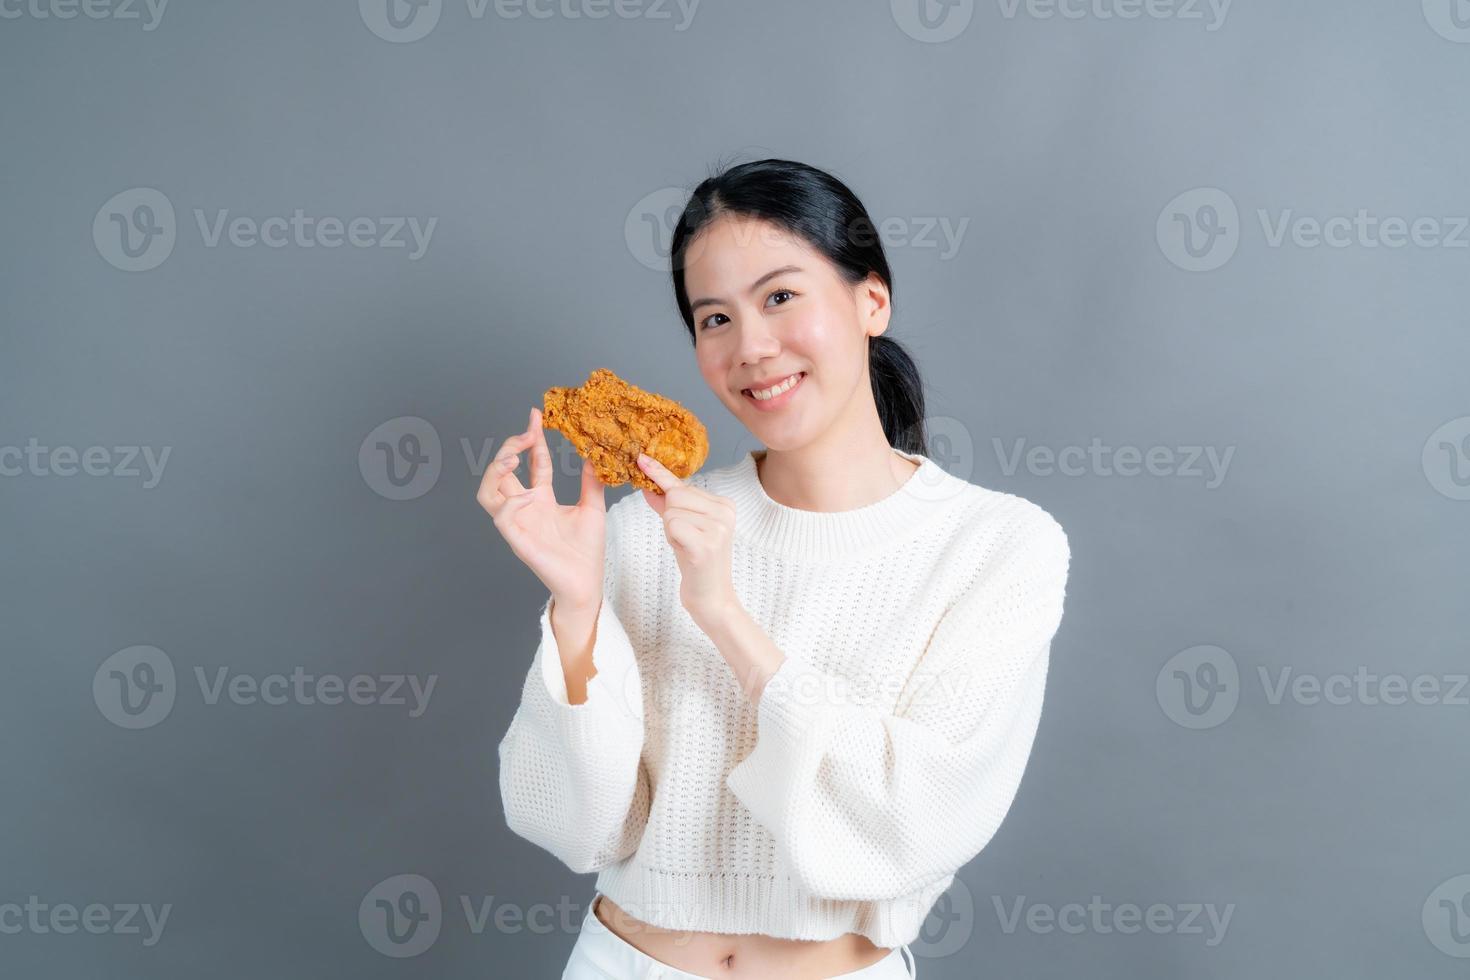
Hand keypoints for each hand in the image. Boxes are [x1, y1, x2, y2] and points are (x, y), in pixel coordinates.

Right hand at [476, 406, 606, 611]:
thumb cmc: (587, 551)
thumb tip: (595, 455)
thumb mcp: (593, 508)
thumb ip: (591, 482)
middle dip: (508, 448)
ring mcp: (518, 523)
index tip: (536, 415)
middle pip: (501, 472)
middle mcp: (525, 508)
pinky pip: (501, 517)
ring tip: (514, 458)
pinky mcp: (517, 540)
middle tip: (526, 433)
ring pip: (487, 492)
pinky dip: (510, 503)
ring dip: (495, 471)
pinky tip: (528, 495)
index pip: (532, 462)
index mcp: (541, 499)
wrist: (586, 583)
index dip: (532, 438)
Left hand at [637, 452, 737, 626]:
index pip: (684, 485)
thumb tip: (648, 483)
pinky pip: (672, 526)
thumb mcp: (683, 528)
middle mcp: (725, 512)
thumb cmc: (697, 562)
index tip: (641, 457)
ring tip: (687, 547)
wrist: (712, 598)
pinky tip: (686, 553)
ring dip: (671, 531)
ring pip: (671, 512)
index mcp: (724, 504)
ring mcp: (718, 527)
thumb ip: (668, 505)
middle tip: (685, 539)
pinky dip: (672, 539)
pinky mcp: (706, 544)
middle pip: (675, 496)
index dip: (660, 473)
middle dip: (670, 517)